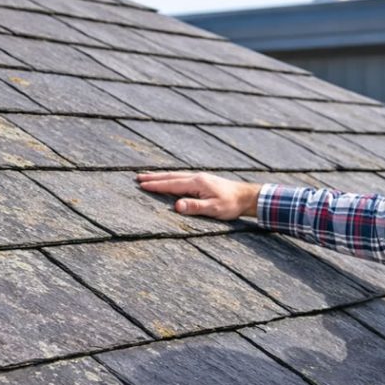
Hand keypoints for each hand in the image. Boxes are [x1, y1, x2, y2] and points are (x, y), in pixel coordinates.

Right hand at [136, 171, 261, 219]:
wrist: (246, 196)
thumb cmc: (231, 204)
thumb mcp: (213, 208)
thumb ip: (195, 207)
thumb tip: (176, 206)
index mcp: (197, 183)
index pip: (172, 184)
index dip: (156, 185)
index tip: (142, 185)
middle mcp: (197, 178)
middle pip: (171, 176)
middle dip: (154, 177)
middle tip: (138, 177)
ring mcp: (200, 178)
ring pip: (176, 175)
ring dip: (162, 176)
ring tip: (149, 176)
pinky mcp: (203, 181)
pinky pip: (182, 178)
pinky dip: (171, 178)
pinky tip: (169, 180)